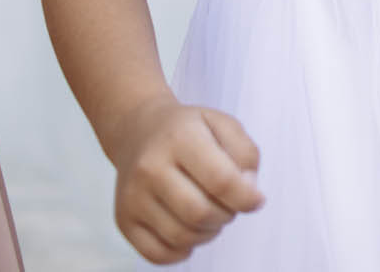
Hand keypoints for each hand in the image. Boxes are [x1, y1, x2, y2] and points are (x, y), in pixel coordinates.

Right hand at [108, 96, 262, 263]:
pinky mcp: (123, 220)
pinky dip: (183, 251)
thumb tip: (247, 194)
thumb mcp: (224, 125)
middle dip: (226, 215)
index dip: (246, 198)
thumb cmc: (189, 130)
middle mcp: (150, 167)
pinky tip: (190, 230)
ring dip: (208, 233)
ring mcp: (132, 196)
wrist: (139, 130)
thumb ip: (246, 156)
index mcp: (180, 138)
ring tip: (211, 213)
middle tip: (229, 204)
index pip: (221, 181)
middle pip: (200, 213)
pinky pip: (158, 254)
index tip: (256, 200)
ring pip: (181, 236)